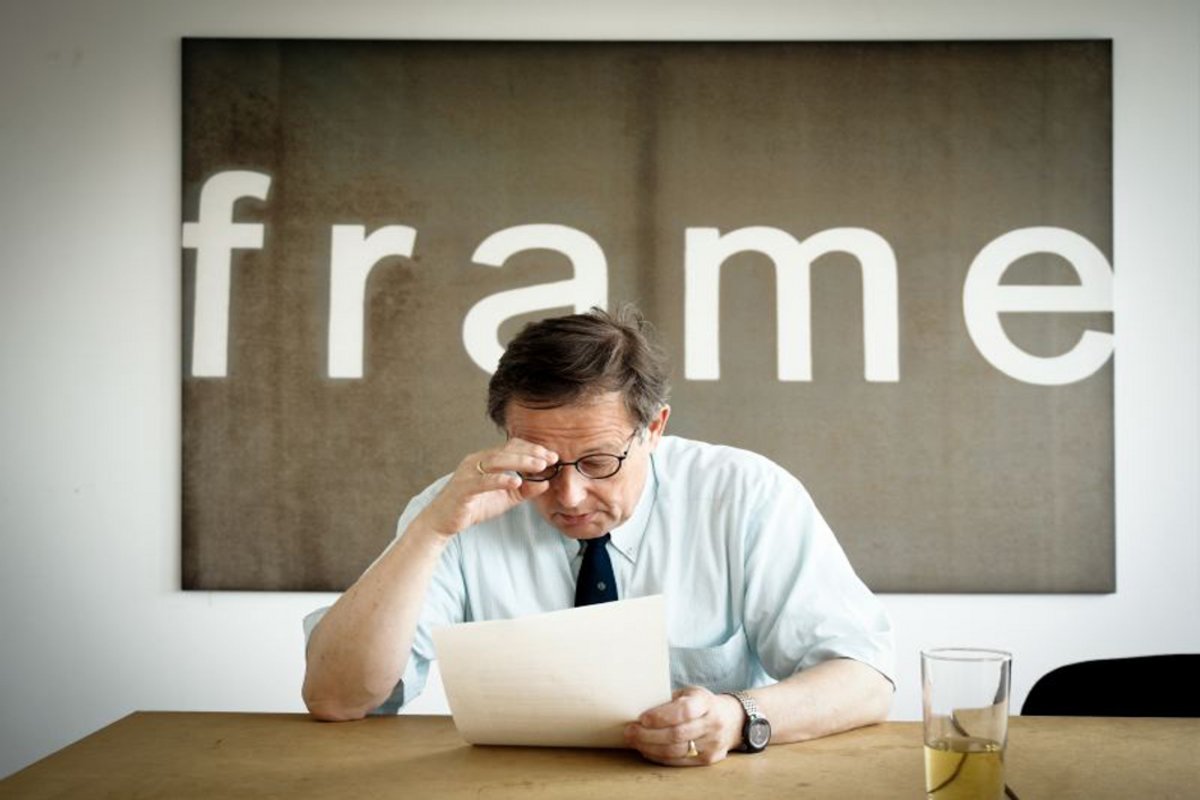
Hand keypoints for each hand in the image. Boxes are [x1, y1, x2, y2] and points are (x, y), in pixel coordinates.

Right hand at [417, 438, 557, 537]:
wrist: (443, 521)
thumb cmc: (473, 506)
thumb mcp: (505, 498)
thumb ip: (524, 491)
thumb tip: (546, 483)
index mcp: (487, 460)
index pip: (512, 446)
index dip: (533, 449)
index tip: (552, 456)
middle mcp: (477, 461)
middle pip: (507, 450)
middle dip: (531, 453)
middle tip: (551, 457)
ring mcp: (468, 473)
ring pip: (496, 461)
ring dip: (520, 462)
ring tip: (539, 466)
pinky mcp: (463, 488)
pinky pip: (482, 481)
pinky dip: (499, 480)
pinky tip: (515, 482)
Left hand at [624, 686, 744, 766]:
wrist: (732, 720)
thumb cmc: (702, 704)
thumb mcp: (690, 693)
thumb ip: (669, 700)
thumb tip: (637, 706)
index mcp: (706, 702)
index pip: (684, 711)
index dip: (661, 716)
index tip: (642, 718)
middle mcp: (713, 723)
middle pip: (677, 734)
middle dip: (649, 734)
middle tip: (630, 731)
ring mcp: (712, 744)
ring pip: (676, 750)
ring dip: (650, 747)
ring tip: (634, 741)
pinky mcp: (708, 759)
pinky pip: (679, 761)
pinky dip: (659, 757)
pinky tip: (647, 750)